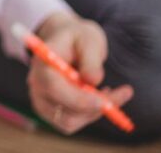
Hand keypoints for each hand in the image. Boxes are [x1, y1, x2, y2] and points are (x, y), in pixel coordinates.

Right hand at [26, 11, 132, 134]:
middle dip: (95, 107)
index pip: (53, 86)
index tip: (105, 101)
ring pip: (70, 122)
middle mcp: (36, 85)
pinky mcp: (49, 112)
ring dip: (95, 112)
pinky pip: (71, 124)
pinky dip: (89, 115)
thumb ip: (91, 58)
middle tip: (124, 92)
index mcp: (42, 62)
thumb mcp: (89, 38)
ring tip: (111, 91)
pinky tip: (97, 97)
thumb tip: (93, 81)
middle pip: (63, 110)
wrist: (64, 41)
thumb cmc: (77, 37)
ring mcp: (40, 101)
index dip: (79, 99)